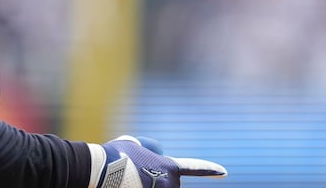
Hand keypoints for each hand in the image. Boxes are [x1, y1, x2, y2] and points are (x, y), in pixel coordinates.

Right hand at [87, 135, 226, 187]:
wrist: (101, 169)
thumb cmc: (115, 155)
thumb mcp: (134, 143)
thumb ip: (149, 148)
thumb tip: (153, 154)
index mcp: (169, 166)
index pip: (195, 168)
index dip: (210, 170)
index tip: (224, 172)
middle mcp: (170, 183)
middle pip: (168, 184)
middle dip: (154, 180)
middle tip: (134, 173)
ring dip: (143, 185)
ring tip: (127, 181)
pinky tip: (129, 185)